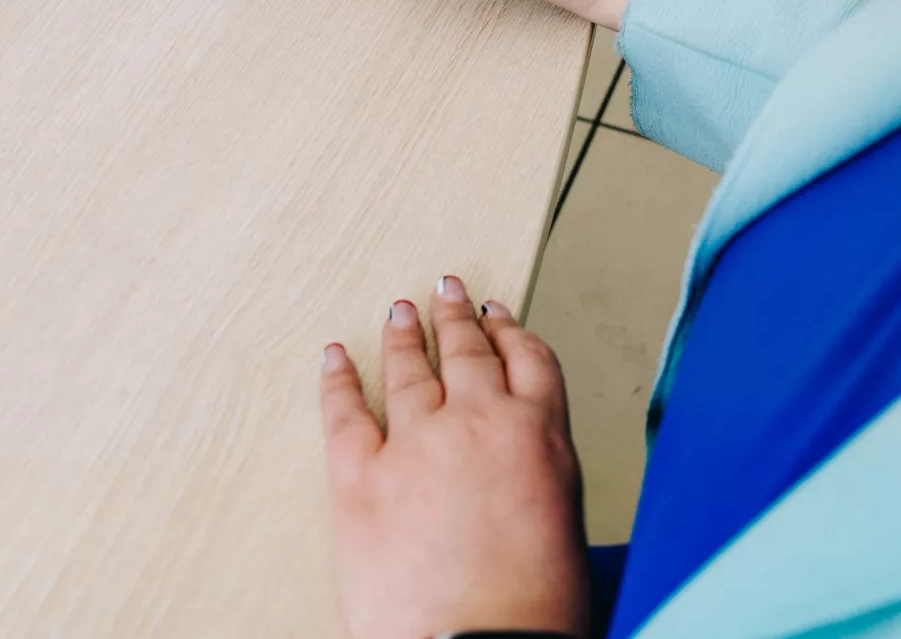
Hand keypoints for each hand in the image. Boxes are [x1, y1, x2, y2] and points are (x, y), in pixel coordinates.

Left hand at [320, 276, 589, 638]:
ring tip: (399, 311)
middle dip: (456, 319)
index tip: (498, 318)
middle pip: (467, 352)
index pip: (530, 361)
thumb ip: (541, 481)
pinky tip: (334, 358)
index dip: (511, 333)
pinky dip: (337, 380)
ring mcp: (416, 444)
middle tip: (447, 292)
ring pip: (408, 370)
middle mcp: (479, 422)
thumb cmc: (533, 611)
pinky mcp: (361, 477)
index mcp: (540, 436)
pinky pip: (344, 412)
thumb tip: (525, 477)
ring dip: (403, 336)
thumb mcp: (567, 526)